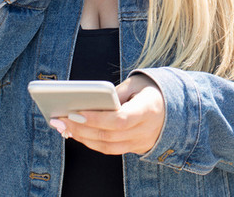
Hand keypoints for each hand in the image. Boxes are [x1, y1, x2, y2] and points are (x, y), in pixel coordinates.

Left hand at [50, 74, 164, 154]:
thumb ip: (114, 94)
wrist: (174, 107)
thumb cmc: (149, 90)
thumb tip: (87, 103)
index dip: (96, 118)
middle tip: (59, 119)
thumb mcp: (136, 84)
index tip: (75, 112)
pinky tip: (77, 133)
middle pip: (109, 135)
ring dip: (82, 137)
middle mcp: (146, 130)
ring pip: (107, 147)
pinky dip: (92, 142)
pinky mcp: (136, 149)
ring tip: (63, 126)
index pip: (120, 119)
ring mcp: (141, 143)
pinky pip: (110, 150)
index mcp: (148, 110)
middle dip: (81, 128)